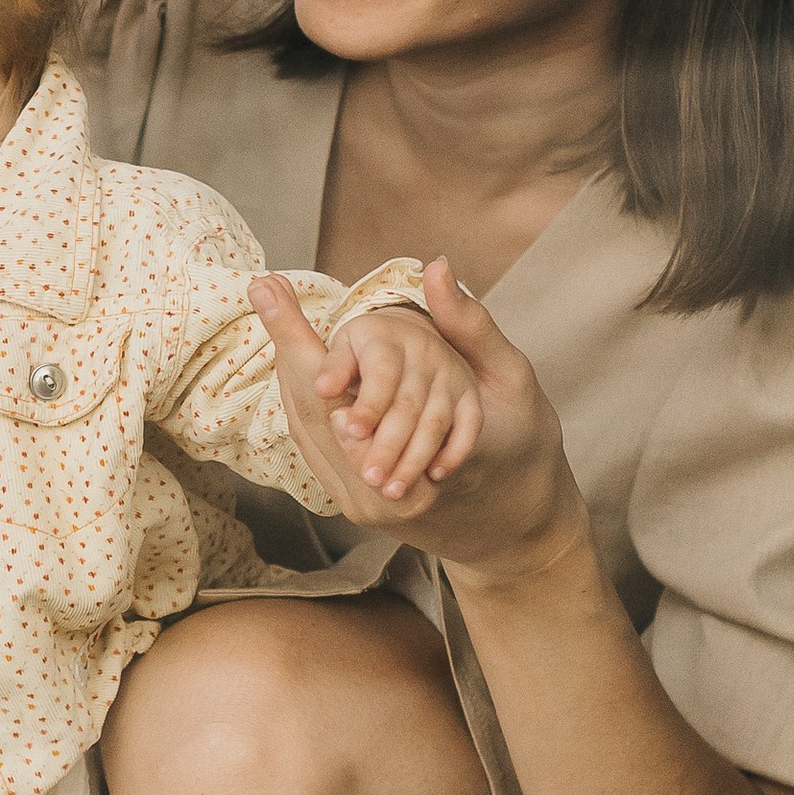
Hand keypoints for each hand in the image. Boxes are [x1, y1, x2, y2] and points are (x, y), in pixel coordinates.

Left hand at [253, 258, 582, 572]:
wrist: (523, 528)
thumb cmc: (528, 447)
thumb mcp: (511, 379)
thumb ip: (470, 325)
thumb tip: (437, 266)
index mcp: (415, 451)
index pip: (333, 388)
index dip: (298, 338)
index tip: (267, 285)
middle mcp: (380, 489)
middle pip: (308, 410)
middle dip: (285, 350)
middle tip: (265, 291)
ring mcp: (367, 504)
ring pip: (309, 434)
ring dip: (293, 382)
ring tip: (276, 327)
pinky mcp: (362, 508)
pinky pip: (322, 455)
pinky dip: (309, 414)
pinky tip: (301, 380)